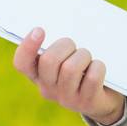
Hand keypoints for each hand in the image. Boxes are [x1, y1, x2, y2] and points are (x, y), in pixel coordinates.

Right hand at [12, 26, 126, 124]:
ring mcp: (67, 98)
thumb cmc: (81, 69)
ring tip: (87, 59)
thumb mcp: (66, 58)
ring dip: (83, 56)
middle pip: (49, 60)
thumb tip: (60, 22)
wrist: (104, 97)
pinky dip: (98, 67)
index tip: (40, 30)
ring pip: (71, 68)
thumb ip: (58, 46)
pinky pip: (92, 77)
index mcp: (37, 75)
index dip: (27, 46)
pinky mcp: (87, 102)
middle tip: (74, 46)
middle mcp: (48, 89)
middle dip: (65, 45)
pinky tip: (98, 68)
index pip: (22, 63)